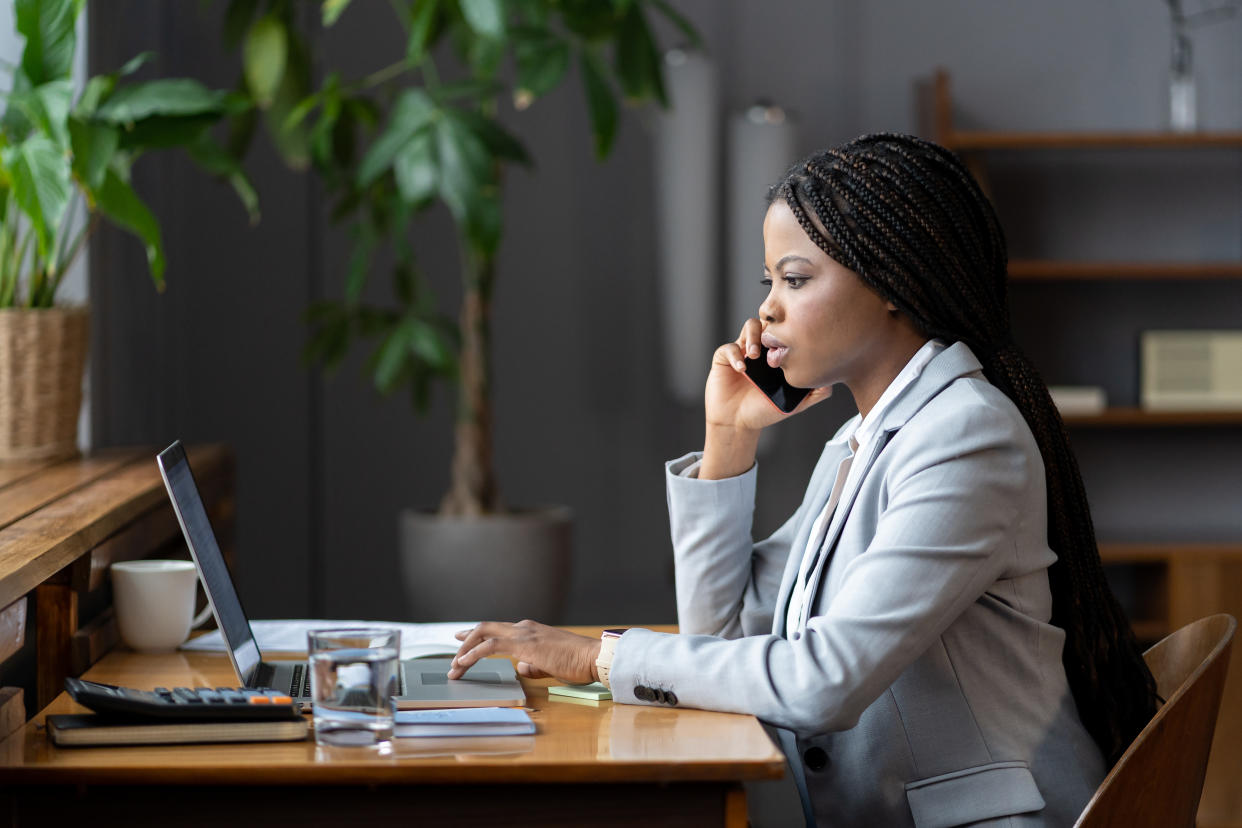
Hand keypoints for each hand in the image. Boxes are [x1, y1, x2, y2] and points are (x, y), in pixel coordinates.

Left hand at [449, 620, 600, 683]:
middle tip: (453, 656)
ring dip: (465, 651)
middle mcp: (524, 627)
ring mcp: (523, 634)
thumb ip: (533, 664)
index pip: (497, 630)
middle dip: (465, 640)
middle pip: (485, 628)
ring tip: (454, 668)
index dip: (477, 635)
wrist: (592, 657)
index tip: (461, 638)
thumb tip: (521, 668)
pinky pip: (491, 646)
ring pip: (484, 635)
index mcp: (530, 630)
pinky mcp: (524, 645)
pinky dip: (474, 653)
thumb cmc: (576, 662)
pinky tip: (464, 662)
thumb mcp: (549, 664)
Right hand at [699, 319, 831, 478]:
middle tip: (775, 344)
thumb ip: (814, 393)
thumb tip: (832, 381)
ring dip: (754, 336)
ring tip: (756, 355)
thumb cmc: (764, 411)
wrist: (738, 423)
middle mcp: (762, 348)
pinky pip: (729, 347)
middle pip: (770, 320)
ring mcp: (743, 351)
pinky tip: (742, 369)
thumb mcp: (795, 403)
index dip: (791, 331)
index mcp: (778, 354)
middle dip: (774, 327)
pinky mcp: (724, 358)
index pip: (788, 331)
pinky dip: (736, 355)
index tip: (795, 343)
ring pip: (750, 325)